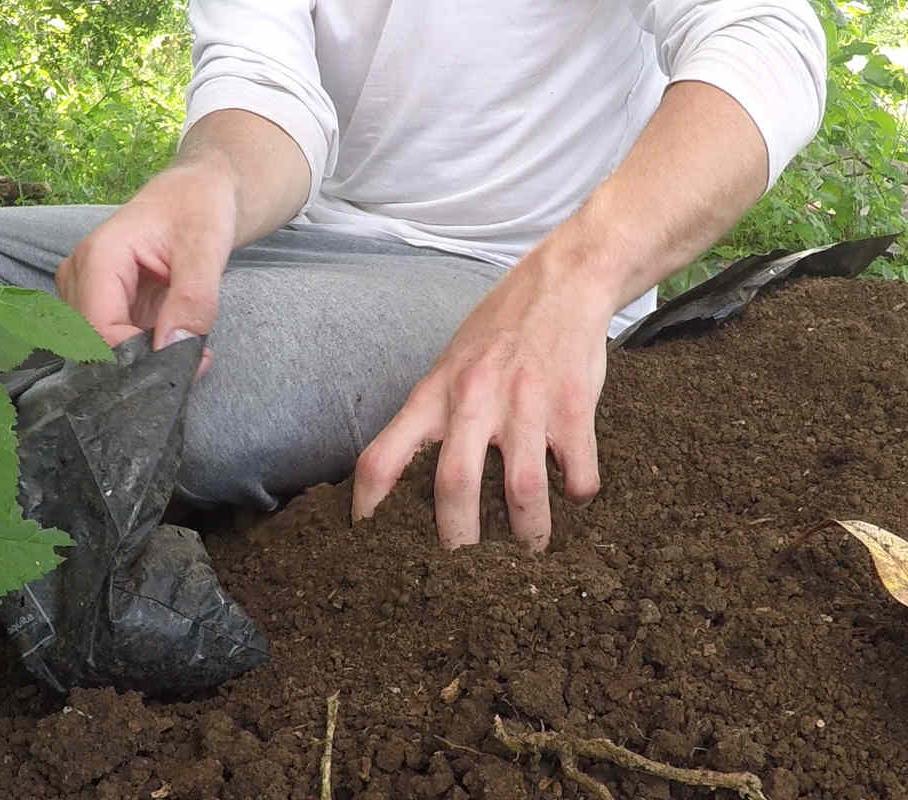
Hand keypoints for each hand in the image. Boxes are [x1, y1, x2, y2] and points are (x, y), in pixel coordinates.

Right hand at [56, 162, 237, 359]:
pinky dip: (144, 353)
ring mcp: (84, 293)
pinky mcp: (97, 306)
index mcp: (99, 257)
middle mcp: (80, 277)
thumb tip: (174, 349)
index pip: (100, 331)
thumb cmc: (198, 209)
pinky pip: (112, 343)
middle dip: (143, 364)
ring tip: (186, 351)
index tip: (187, 364)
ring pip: (101, 350)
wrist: (194, 195)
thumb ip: (193, 300)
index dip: (139, 359)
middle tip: (192, 362)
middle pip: (95, 345)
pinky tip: (174, 344)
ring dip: (143, 361)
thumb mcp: (206, 249)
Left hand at [351, 251, 612, 549]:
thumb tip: (406, 479)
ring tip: (529, 554)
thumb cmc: (498, 329)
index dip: (369, 510)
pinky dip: (577, 496)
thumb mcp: (449, 365)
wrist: (563, 283)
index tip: (369, 545)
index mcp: (433, 394)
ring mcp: (526, 406)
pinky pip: (577, 474)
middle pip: (453, 487)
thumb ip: (431, 416)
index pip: (383, 459)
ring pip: (521, 491)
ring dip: (527, 535)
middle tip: (462, 573)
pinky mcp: (574, 409)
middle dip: (456, 542)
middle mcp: (474, 401)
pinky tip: (574, 500)